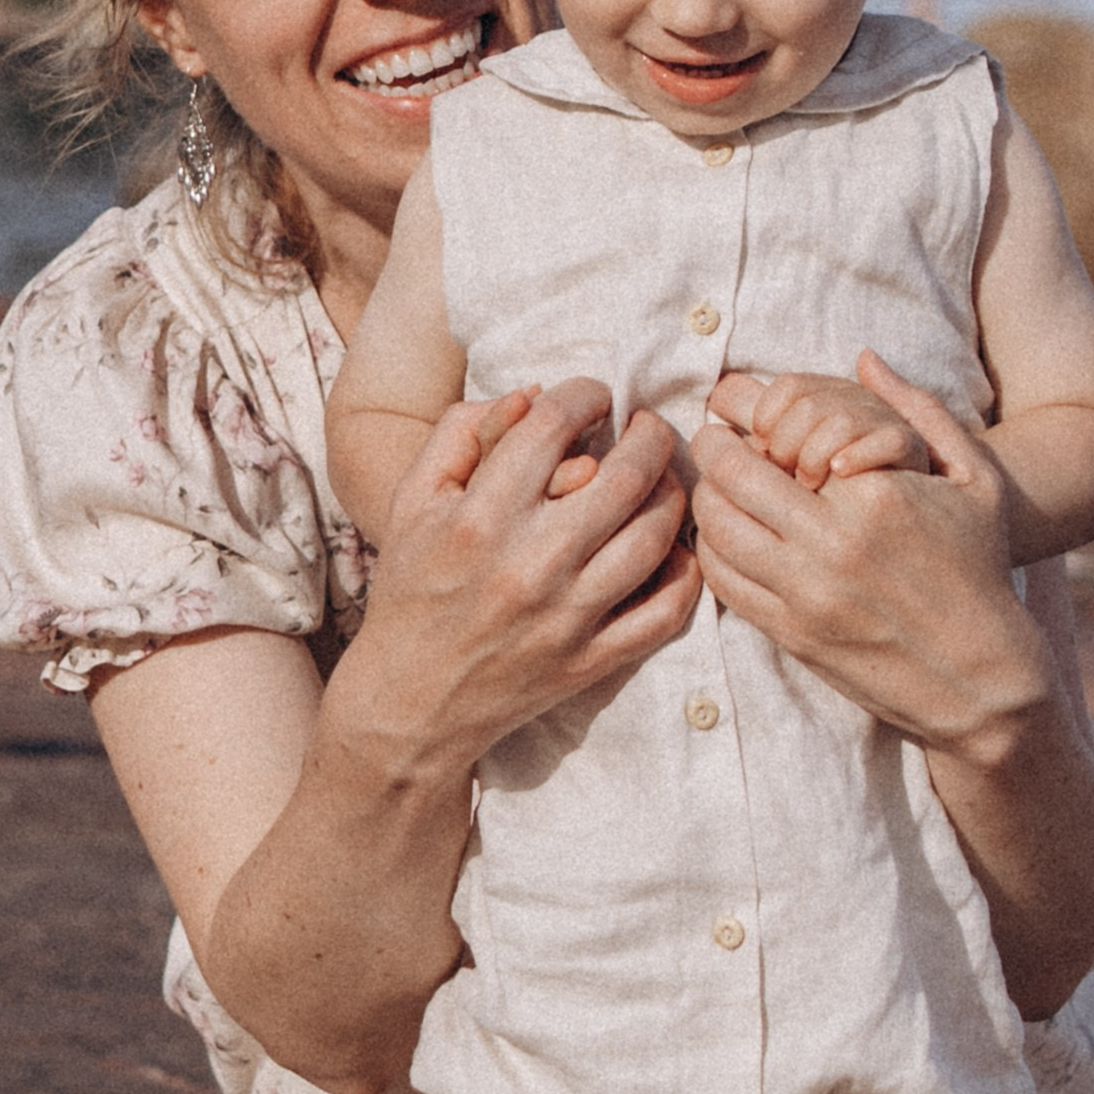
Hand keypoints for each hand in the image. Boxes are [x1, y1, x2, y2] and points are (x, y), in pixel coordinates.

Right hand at [353, 378, 700, 775]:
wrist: (409, 699)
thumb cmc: (412, 588)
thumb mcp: (412, 500)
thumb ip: (460, 433)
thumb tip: (531, 395)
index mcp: (478, 518)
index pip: (552, 425)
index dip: (584, 394)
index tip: (593, 396)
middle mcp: (528, 565)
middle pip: (624, 475)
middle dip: (649, 434)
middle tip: (646, 426)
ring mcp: (567, 618)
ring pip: (655, 536)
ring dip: (672, 493)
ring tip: (661, 477)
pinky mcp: (591, 661)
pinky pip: (665, 611)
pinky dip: (684, 572)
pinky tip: (673, 546)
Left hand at [691, 352, 1047, 760]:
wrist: (981, 678)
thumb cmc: (981, 571)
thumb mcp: (976, 480)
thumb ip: (920, 410)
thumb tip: (864, 358)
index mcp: (875, 496)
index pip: (778, 440)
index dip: (750, 421)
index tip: (742, 415)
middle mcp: (834, 544)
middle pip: (734, 480)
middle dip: (714, 450)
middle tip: (711, 439)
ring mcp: (807, 593)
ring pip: (718, 530)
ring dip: (706, 500)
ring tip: (714, 485)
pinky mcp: (791, 633)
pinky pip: (725, 581)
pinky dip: (712, 551)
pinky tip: (724, 535)